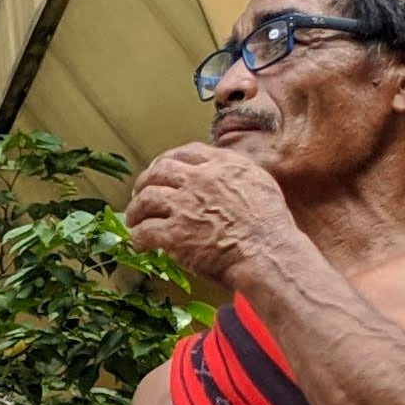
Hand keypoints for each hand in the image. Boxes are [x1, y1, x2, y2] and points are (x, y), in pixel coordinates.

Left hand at [122, 142, 293, 298]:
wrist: (267, 252)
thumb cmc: (270, 226)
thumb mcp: (259, 184)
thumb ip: (236, 176)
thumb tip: (225, 178)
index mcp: (222, 165)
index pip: (186, 152)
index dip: (168, 161)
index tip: (161, 170)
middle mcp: (200, 179)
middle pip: (160, 171)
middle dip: (145, 181)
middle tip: (140, 193)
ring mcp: (184, 205)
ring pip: (146, 199)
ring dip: (136, 210)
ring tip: (134, 219)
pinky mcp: (174, 233)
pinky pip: (145, 231)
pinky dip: (138, 236)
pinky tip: (139, 242)